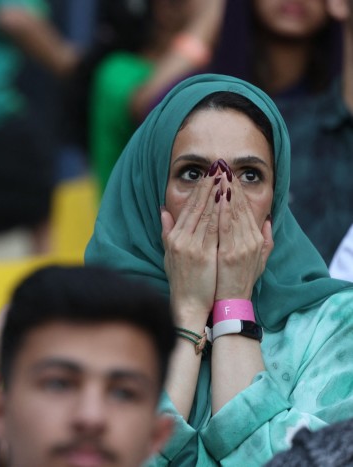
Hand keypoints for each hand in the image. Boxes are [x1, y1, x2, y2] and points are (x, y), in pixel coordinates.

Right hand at [161, 170, 221, 328]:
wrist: (187, 305)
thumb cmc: (182, 281)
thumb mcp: (169, 254)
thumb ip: (167, 231)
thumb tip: (163, 211)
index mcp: (175, 237)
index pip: (189, 207)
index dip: (200, 189)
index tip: (210, 174)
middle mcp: (181, 239)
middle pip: (197, 206)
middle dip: (209, 185)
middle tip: (219, 166)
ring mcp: (191, 246)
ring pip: (206, 213)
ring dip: (216, 193)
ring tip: (225, 176)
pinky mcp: (202, 254)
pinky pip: (214, 228)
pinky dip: (220, 212)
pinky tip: (227, 198)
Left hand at [215, 175, 273, 299]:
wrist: (230, 304)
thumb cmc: (240, 282)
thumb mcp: (257, 260)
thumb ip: (264, 240)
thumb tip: (266, 220)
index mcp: (254, 240)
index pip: (245, 210)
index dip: (236, 191)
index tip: (228, 175)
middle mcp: (250, 240)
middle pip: (240, 207)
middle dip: (230, 186)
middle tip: (222, 166)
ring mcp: (241, 246)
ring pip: (233, 213)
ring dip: (225, 192)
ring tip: (219, 174)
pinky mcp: (230, 253)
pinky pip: (225, 226)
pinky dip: (222, 210)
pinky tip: (217, 196)